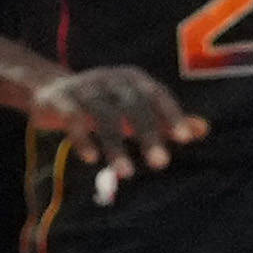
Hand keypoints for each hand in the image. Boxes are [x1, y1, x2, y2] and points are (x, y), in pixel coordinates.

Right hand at [29, 66, 208, 183]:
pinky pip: (72, 117)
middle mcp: (108, 78)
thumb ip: (166, 120)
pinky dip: (83, 138)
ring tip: (126, 174)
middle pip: (132, 103)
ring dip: (116, 145)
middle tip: (160, 164)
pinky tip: (92, 159)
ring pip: (102, 114)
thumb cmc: (103, 104)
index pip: (156, 94)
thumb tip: (204, 130)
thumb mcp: (135, 110)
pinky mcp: (59, 99)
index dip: (171, 114)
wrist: (49, 90)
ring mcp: (82, 87)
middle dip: (147, 133)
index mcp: (131, 78)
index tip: (184, 139)